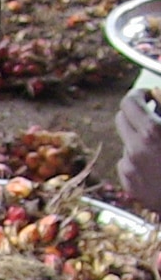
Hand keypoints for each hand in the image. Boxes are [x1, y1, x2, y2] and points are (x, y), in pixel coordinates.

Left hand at [115, 88, 160, 213]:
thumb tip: (159, 97)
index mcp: (152, 132)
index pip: (129, 102)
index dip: (139, 95)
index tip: (149, 96)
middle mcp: (136, 149)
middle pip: (121, 120)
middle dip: (136, 114)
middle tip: (154, 114)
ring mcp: (130, 168)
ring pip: (128, 143)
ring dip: (141, 140)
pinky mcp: (129, 184)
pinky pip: (129, 164)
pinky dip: (140, 161)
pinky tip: (160, 168)